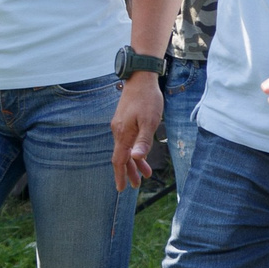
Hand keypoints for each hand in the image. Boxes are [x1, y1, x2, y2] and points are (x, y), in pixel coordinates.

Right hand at [111, 73, 163, 191]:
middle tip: (136, 186)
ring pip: (125, 149)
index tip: (122, 189)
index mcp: (123, 134)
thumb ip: (143, 141)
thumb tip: (137, 158)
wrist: (140, 78)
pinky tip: (141, 154)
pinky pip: (128, 141)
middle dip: (129, 172)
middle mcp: (118, 132)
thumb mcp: (150, 121)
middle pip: (122, 157)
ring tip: (144, 175)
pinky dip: (134, 151)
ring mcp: (121, 126)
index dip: (120, 175)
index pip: (119, 160)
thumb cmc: (147, 99)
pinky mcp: (124, 121)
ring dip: (133, 163)